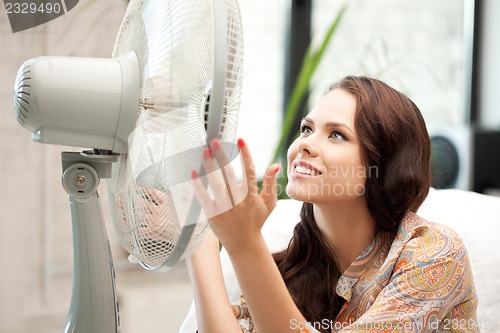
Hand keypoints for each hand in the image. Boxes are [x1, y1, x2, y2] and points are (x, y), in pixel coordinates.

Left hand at [191, 138, 280, 253]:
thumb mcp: (270, 203)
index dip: (245, 154)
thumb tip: (275, 165)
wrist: (244, 244)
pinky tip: (194, 172)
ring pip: (215, 183)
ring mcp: (224, 208)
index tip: (240, 139)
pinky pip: (203, 197)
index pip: (249, 170)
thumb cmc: (256, 220)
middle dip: (222, 156)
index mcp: (252, 196)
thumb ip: (272, 183)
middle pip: (229, 174)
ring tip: (204, 151)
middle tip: (214, 141)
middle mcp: (238, 201)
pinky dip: (198, 185)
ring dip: (208, 166)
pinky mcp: (212, 214)